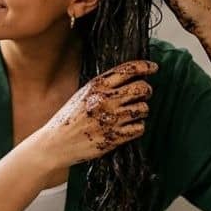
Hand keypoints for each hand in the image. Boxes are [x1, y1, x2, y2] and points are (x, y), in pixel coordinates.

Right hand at [34, 60, 157, 168]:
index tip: (154, 67)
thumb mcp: (82, 95)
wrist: (56, 143)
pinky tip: (127, 127)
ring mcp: (111, 119)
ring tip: (131, 114)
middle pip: (142, 88)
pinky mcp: (115, 137)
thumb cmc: (69, 118)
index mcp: (96, 86)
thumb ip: (103, 86)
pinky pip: (140, 128)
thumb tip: (130, 78)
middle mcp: (106, 100)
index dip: (145, 66)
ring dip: (141, 110)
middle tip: (143, 95)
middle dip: (146, 91)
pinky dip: (137, 127)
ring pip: (144, 108)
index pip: (128, 69)